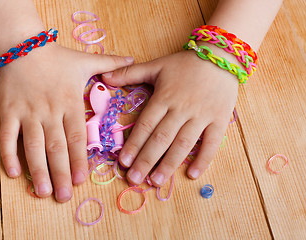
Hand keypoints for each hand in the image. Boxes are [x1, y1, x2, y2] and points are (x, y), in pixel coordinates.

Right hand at [0, 42, 133, 201]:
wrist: (23, 44)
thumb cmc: (57, 57)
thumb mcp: (86, 60)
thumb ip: (111, 63)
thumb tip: (134, 60)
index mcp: (70, 103)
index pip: (77, 137)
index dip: (79, 159)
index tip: (81, 180)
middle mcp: (50, 111)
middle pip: (56, 147)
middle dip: (61, 173)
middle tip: (63, 197)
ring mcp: (27, 112)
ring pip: (33, 145)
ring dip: (38, 170)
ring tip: (43, 191)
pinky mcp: (7, 111)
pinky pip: (6, 136)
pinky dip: (8, 155)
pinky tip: (14, 173)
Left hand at [102, 50, 237, 185]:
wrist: (221, 55)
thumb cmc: (185, 63)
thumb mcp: (156, 65)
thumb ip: (129, 73)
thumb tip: (104, 76)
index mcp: (164, 97)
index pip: (146, 125)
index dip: (134, 144)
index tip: (124, 162)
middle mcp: (181, 109)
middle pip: (161, 138)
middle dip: (146, 160)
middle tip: (134, 179)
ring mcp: (202, 115)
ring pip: (183, 143)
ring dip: (169, 164)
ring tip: (156, 181)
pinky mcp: (219, 119)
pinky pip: (212, 142)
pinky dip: (203, 159)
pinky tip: (192, 174)